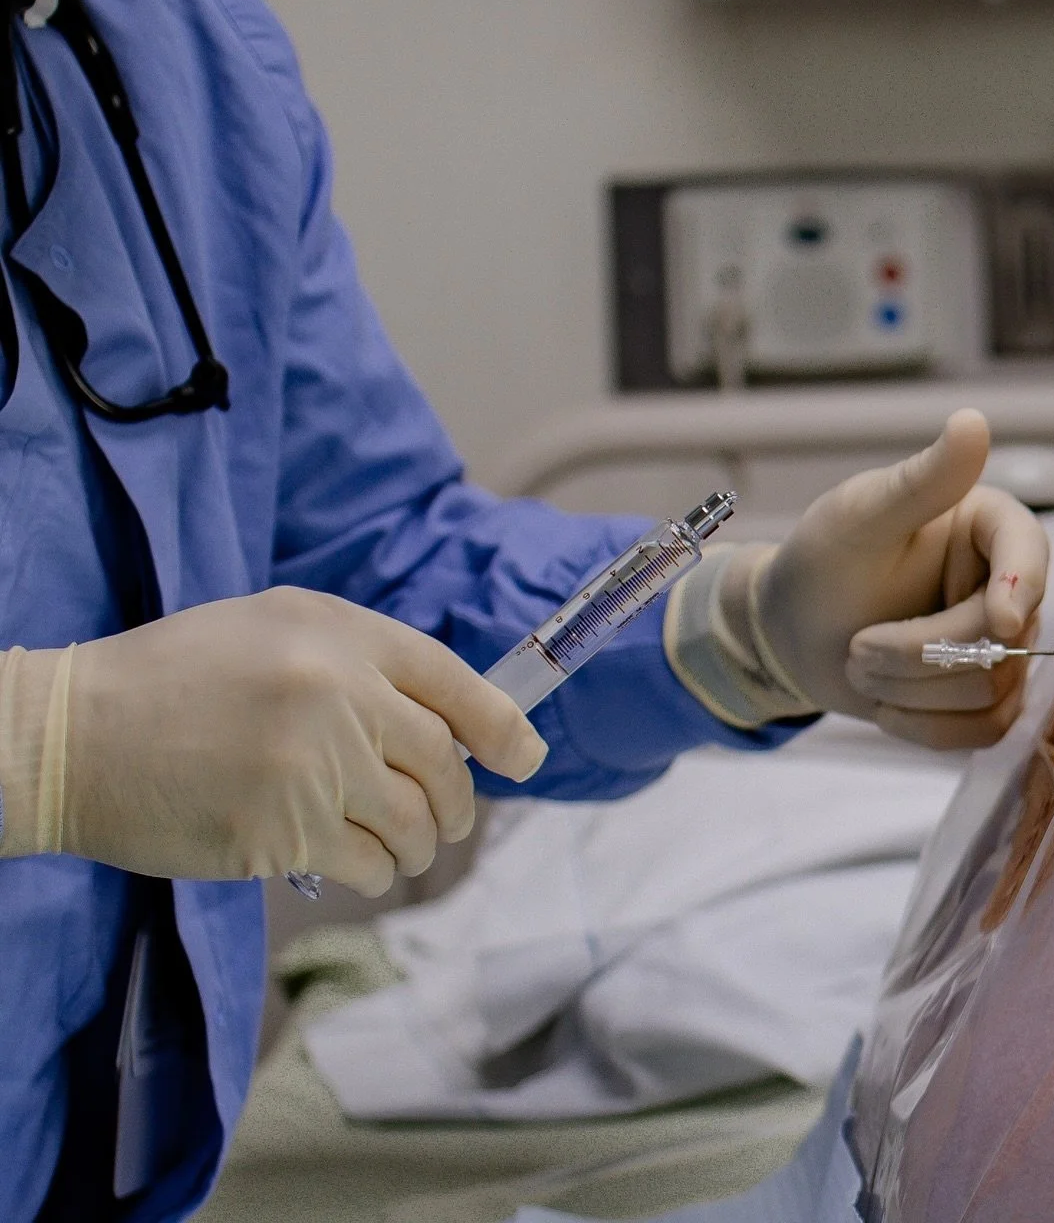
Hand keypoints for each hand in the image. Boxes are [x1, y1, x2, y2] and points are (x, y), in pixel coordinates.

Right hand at [0, 588, 546, 895]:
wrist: (77, 734)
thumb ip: (361, 664)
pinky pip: (368, 863)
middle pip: (442, 760)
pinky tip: (361, 867)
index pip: (451, 680)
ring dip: (419, 845)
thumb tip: (445, 721)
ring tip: (404, 848)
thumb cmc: (178, 678)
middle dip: (457, 802)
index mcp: (339, 631)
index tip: (526, 755)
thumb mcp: (276, 630)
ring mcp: (312, 762)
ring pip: (412, 821)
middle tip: (448, 821)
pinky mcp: (281, 830)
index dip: (501, 725)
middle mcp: (338, 690)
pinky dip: (377, 871)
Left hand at [757, 410, 1048, 748]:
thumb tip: (973, 421)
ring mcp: (1000, 644)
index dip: (1024, 587)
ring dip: (914, 692)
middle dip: (923, 654)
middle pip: (1005, 639)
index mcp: (985, 524)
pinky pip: (985, 732)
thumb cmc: (821, 562)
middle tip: (857, 649)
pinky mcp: (985, 695)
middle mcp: (1005, 582)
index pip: (1030, 549)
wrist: (789, 631)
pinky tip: (884, 706)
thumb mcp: (860, 519)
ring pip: (995, 690)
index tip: (1000, 622)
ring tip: (859, 664)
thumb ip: (921, 481)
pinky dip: (926, 728)